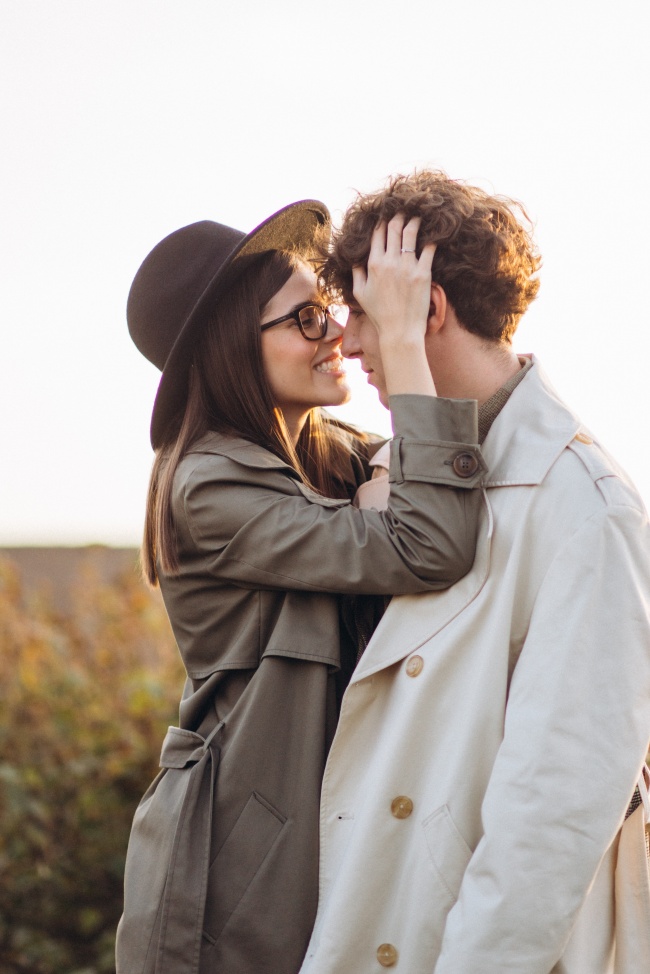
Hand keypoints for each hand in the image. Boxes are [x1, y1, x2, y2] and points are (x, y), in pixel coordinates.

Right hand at [351, 214, 437, 398]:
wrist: (399, 331)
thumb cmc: (379, 315)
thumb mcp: (360, 294)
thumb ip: (356, 274)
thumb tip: (356, 260)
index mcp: (373, 264)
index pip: (378, 234)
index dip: (382, 222)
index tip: (387, 216)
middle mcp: (389, 262)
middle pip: (394, 229)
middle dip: (399, 217)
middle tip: (404, 211)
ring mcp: (407, 266)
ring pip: (411, 234)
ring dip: (414, 222)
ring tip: (418, 217)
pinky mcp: (423, 273)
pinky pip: (429, 249)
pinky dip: (431, 239)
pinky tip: (434, 233)